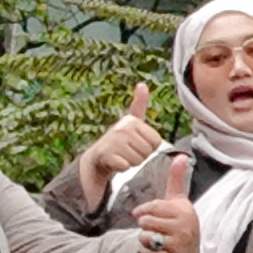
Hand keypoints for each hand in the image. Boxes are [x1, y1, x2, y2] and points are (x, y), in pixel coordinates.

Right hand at [76, 81, 163, 201]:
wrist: (96, 159)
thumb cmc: (119, 141)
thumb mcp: (131, 123)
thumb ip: (139, 105)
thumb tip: (142, 84)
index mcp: (132, 120)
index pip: (156, 142)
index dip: (149, 147)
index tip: (137, 144)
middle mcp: (122, 127)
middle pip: (148, 151)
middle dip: (140, 156)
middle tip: (128, 152)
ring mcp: (113, 140)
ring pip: (138, 160)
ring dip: (131, 163)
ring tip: (121, 156)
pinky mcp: (105, 154)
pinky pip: (126, 166)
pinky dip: (122, 168)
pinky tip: (115, 163)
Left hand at [132, 154, 200, 252]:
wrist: (190, 251)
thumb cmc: (180, 222)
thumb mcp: (179, 200)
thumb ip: (177, 178)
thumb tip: (181, 155)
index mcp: (183, 211)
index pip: (153, 207)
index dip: (143, 210)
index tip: (140, 213)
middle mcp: (183, 228)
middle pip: (146, 223)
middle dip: (144, 225)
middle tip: (152, 227)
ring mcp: (178, 245)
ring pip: (145, 238)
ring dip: (144, 240)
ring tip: (154, 238)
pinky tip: (156, 250)